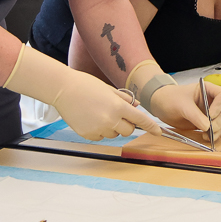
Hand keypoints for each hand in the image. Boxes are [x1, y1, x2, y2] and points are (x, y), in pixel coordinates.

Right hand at [3, 44, 160, 140]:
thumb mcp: (109, 89)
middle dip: (127, 124)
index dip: (151, 126)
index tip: (158, 132)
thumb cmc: (86, 85)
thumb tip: (135, 107)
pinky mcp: (88, 134)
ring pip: (114, 134)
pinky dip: (100, 130)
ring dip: (112, 127)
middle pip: (128, 130)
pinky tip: (91, 118)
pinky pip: (101, 136)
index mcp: (117, 106)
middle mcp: (110, 119)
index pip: (140, 119)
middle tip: (117, 114)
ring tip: (99, 113)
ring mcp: (98, 128)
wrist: (63, 89)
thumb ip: (124, 99)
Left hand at [148, 81, 220, 133]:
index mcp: (207, 90)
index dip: (220, 105)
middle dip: (220, 120)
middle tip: (210, 127)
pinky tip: (205, 137)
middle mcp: (211, 100)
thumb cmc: (170, 98)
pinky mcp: (206, 122)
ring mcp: (210, 111)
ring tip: (206, 135)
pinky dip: (213, 134)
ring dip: (217, 129)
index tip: (210, 115)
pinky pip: (216, 129)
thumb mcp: (182, 105)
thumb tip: (207, 126)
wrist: (161, 106)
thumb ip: (195, 115)